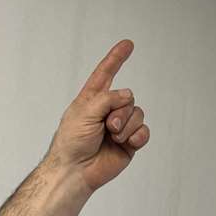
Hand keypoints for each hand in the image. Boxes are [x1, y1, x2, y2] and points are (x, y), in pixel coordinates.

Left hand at [46, 39, 150, 192]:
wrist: (76, 171)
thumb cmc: (71, 142)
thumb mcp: (84, 112)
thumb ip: (107, 99)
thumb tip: (129, 95)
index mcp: (92, 100)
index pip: (106, 74)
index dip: (116, 58)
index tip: (128, 44)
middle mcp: (107, 111)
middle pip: (128, 98)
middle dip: (120, 112)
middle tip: (107, 127)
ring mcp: (120, 127)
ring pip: (138, 114)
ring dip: (127, 126)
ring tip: (112, 137)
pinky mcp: (129, 143)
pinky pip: (144, 132)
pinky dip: (137, 136)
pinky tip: (127, 143)